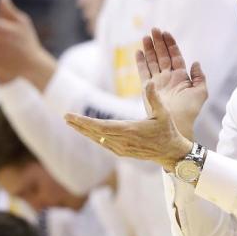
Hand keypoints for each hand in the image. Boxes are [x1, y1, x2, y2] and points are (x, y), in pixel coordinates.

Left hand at [64, 79, 192, 170]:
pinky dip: (93, 137)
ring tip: (71, 123)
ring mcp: (121, 149)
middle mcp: (122, 142)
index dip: (84, 122)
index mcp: (130, 131)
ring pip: (98, 139)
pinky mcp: (122, 152)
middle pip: (95, 133)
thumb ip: (155, 98)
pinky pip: (104, 144)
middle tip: (65, 116)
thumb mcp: (164, 113)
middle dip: (79, 125)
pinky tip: (86, 132)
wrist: (171, 153)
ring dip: (84, 131)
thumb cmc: (168, 131)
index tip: (71, 116)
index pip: (101, 127)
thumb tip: (149, 82)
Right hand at [136, 28, 207, 139]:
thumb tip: (195, 62)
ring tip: (145, 36)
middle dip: (158, 42)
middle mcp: (168, 78)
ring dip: (149, 49)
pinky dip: (140, 62)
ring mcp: (157, 82)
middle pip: (162, 56)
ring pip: (152, 61)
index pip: (175, 56)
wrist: (176, 123)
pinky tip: (138, 51)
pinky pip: (143, 72)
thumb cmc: (190, 111)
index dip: (171, 44)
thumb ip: (199, 77)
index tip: (166, 33)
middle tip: (154, 29)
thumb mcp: (201, 92)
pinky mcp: (147, 88)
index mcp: (181, 77)